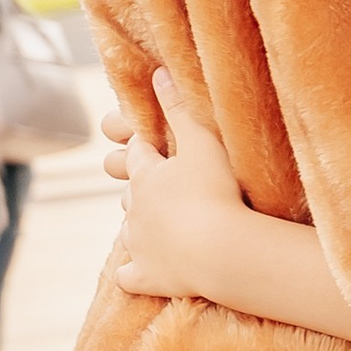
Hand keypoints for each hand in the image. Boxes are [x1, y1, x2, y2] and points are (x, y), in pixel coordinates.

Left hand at [109, 70, 249, 298]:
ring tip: (155, 224)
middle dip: (138, 188)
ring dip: (138, 226)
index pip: (138, 152)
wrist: (222, 250)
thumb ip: (179, 107)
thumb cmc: (216, 190)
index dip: (143, 145)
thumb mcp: (202, 140)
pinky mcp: (148, 277)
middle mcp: (134, 209)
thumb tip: (159, 73)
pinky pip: (130, 276)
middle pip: (130, 193)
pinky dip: (132, 273)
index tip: (149, 142)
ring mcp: (139, 245)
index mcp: (145, 175)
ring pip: (128, 231)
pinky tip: (136, 271)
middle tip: (157, 187)